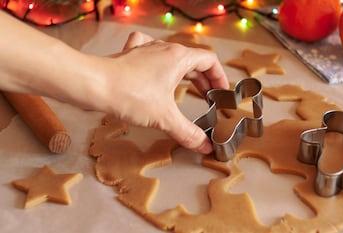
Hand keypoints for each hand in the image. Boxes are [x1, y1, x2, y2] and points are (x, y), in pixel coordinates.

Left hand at [101, 32, 228, 153]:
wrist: (94, 84)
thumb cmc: (128, 94)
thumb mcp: (164, 118)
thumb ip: (188, 133)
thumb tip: (205, 146)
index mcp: (179, 58)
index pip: (210, 61)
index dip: (220, 77)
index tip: (221, 92)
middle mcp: (164, 49)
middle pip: (193, 61)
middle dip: (204, 80)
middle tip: (208, 97)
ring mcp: (147, 50)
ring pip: (174, 57)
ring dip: (185, 72)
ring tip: (189, 86)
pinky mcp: (132, 55)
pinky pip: (151, 50)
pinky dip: (158, 58)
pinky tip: (157, 65)